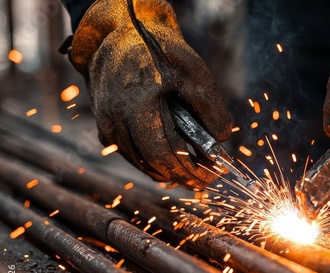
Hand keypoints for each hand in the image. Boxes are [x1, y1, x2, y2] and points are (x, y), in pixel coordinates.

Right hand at [70, 0, 231, 188]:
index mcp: (137, 106)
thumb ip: (210, 107)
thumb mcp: (193, 70)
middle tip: (204, 181)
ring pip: (140, 162)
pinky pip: (130, 153)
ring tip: (191, 174)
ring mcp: (106, 123)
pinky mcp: (104, 124)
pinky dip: (151, 162)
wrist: (121, 31)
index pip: (165, 155)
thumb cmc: (158, 47)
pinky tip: (169, 162)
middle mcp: (116, 119)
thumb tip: (222, 139)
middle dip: (182, 177)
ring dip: (166, 172)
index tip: (211, 178)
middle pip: (152, 164)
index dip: (190, 171)